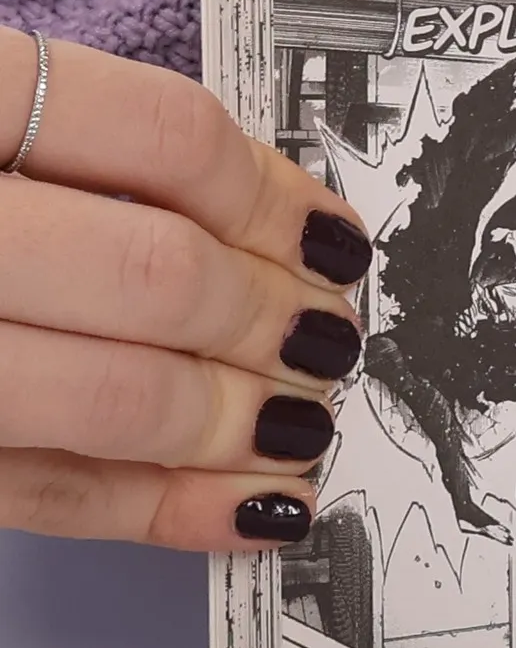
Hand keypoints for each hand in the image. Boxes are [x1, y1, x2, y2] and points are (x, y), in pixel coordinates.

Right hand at [0, 28, 372, 550]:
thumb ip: (91, 155)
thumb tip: (286, 226)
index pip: (161, 137)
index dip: (275, 196)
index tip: (333, 237)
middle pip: (157, 275)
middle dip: (273, 319)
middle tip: (329, 337)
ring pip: (114, 398)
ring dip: (242, 418)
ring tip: (303, 416)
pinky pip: (50, 495)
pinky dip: (171, 510)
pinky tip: (254, 508)